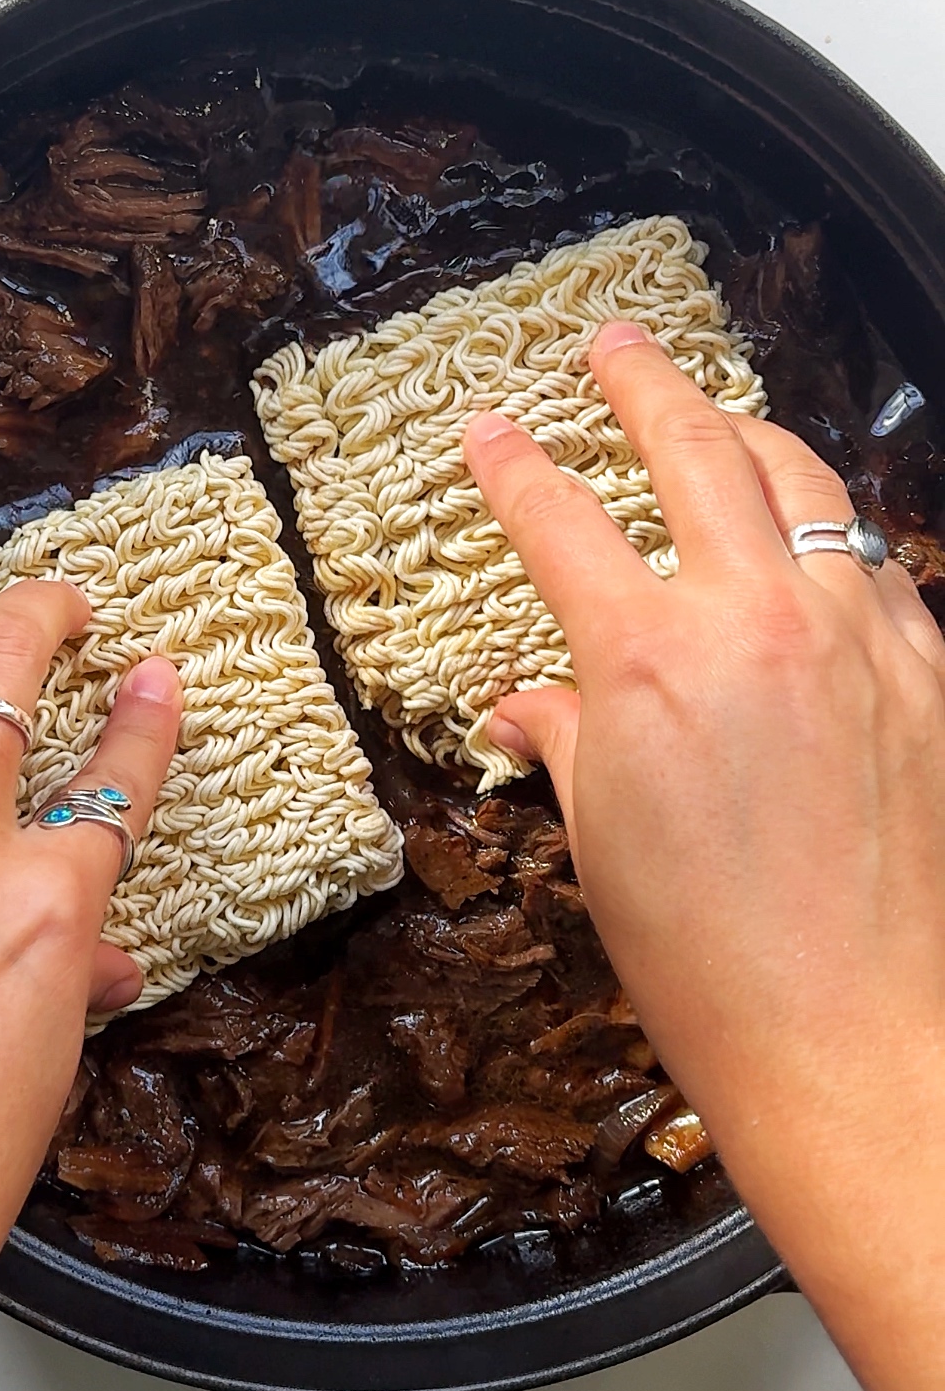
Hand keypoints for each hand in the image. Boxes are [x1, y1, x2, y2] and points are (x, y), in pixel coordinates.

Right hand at [465, 324, 944, 1390]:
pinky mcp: (932, 675)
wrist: (860, 1042)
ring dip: (754, 435)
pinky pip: (879, 568)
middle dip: (643, 381)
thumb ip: (569, 743)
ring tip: (724, 417)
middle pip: (697, 448)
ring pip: (808, 485)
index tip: (490, 434)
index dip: (513, 469)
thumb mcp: (604, 844)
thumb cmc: (716, 968)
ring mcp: (861, 639)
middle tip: (613, 348)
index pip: (561, 522)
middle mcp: (760, 623)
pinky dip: (835, 539)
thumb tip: (531, 707)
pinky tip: (818, 545)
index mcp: (649, 662)